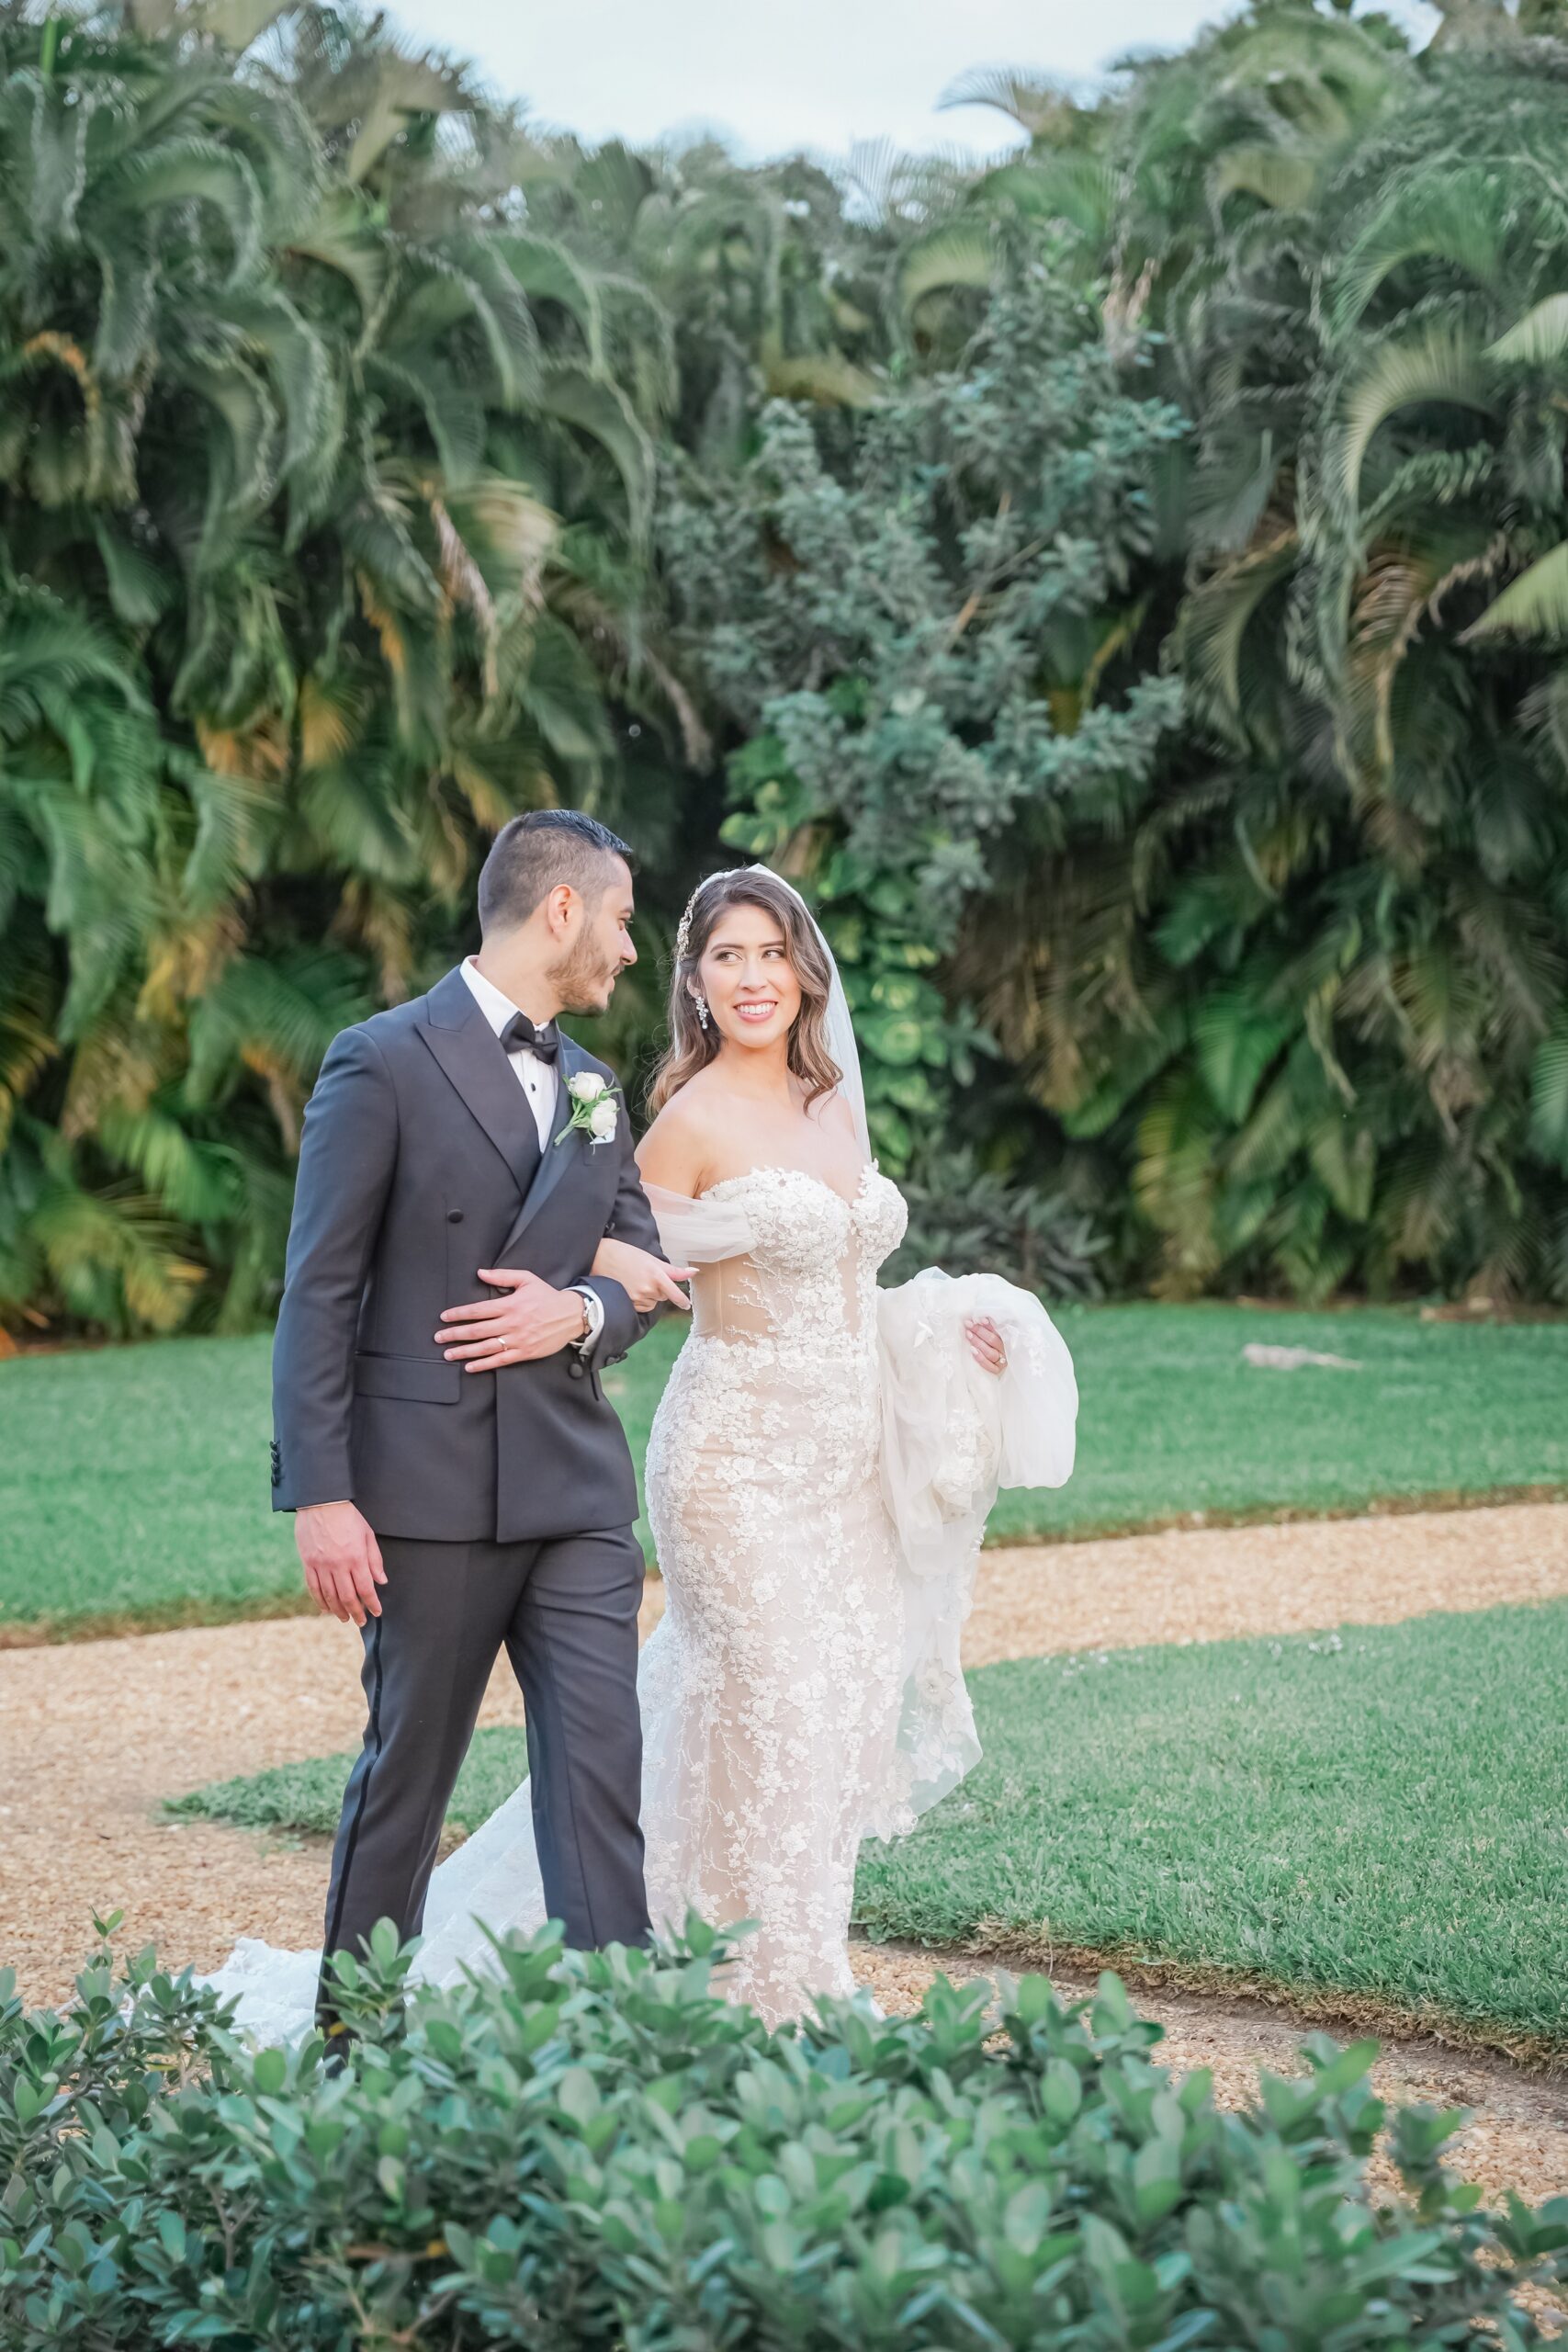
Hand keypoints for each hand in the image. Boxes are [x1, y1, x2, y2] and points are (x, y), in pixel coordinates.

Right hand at [296, 1501, 384, 1625]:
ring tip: (344, 1618)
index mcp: (356, 1557)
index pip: (365, 1588)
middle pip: (347, 1596)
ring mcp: (321, 1564)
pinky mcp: (308, 1562)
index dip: (372, 1603)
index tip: (377, 1612)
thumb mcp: (367, 1534)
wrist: (321, 1503)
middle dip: (356, 1612)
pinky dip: (320, 1600)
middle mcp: (338, 1564)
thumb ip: (374, 1559)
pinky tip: (325, 1608)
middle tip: (361, 1621)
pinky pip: (313, 1587)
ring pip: (330, 1595)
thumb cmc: (348, 1517)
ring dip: (338, 1610)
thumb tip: (381, 1581)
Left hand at [435, 1268, 587, 1367]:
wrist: (572, 1315)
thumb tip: (480, 1272)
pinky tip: (470, 1367)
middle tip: (438, 1337)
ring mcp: (517, 1340)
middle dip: (455, 1334)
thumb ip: (502, 1276)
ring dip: (464, 1351)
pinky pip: (500, 1360)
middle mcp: (511, 1323)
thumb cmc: (547, 1296)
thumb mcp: (526, 1279)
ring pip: (485, 1347)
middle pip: (477, 1330)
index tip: (444, 1317)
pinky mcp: (524, 1352)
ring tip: (448, 1353)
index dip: (459, 1314)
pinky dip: (483, 1365)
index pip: (478, 1310)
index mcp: (510, 1305)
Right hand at [590, 1236, 694, 1312]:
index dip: (682, 1301)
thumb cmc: (628, 1255)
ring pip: (653, 1303)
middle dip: (661, 1289)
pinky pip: (643, 1307)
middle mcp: (648, 1288)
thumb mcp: (653, 1260)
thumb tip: (694, 1272)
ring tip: (638, 1281)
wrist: (602, 1258)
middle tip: (648, 1277)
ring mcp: (637, 1297)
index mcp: (656, 1275)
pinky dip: (642, 1301)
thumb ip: (674, 1271)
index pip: (675, 1294)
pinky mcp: (628, 1303)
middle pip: (664, 1296)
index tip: (687, 1305)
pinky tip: (633, 1289)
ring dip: (651, 1296)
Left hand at [966, 1316, 1006, 1377]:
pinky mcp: (997, 1370)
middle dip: (979, 1331)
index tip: (978, 1319)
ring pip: (990, 1352)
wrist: (1001, 1369)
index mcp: (1006, 1340)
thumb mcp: (996, 1336)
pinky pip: (989, 1366)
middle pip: (992, 1340)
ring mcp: (1002, 1361)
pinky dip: (980, 1358)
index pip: (997, 1331)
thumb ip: (991, 1329)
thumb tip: (981, 1318)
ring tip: (968, 1335)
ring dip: (978, 1342)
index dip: (988, 1325)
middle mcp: (1005, 1350)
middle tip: (969, 1325)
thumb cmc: (994, 1347)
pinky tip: (972, 1350)